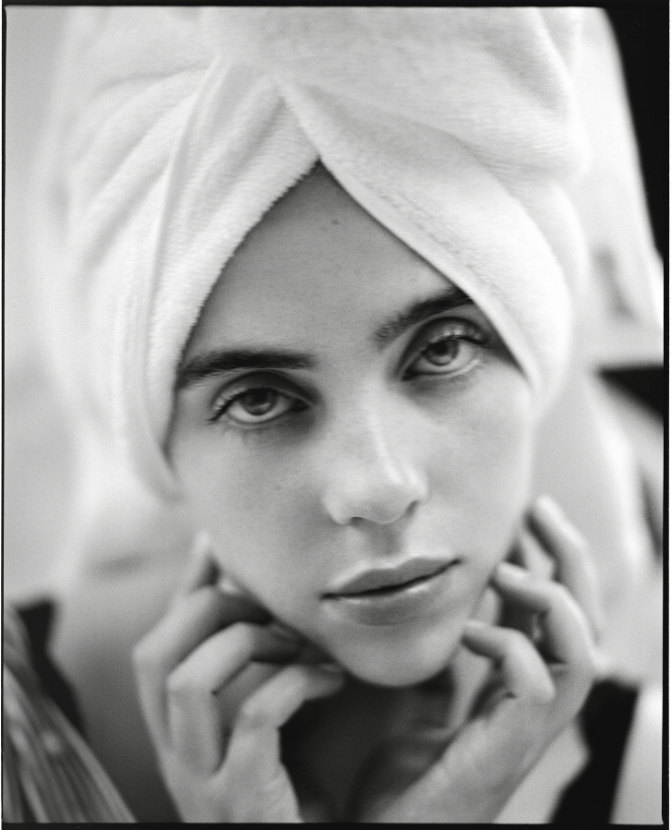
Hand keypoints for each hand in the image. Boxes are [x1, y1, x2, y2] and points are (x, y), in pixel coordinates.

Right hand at [133, 540, 343, 822]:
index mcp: (178, 730)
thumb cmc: (300, 792)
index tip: (216, 541)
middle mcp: (177, 752)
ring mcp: (202, 779)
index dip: (186, 585)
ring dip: (245, 642)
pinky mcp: (241, 798)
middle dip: (209, 608)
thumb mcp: (274, 719)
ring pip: (186, 680)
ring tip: (297, 641)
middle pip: (154, 653)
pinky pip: (253, 719)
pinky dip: (294, 682)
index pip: (162, 641)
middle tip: (271, 607)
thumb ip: (268, 664)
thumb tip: (282, 600)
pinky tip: (331, 678)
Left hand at [353, 495, 598, 822]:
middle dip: (569, 558)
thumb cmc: (403, 780)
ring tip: (507, 570)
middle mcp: (532, 706)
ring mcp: (525, 730)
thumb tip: (444, 612)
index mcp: (516, 690)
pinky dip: (507, 644)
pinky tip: (468, 631)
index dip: (549, 561)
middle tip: (540, 509)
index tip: (525, 516)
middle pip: (585, 623)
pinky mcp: (507, 750)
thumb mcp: (422, 701)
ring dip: (552, 597)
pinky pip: (535, 685)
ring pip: (580, 651)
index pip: (555, 615)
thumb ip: (442, 663)